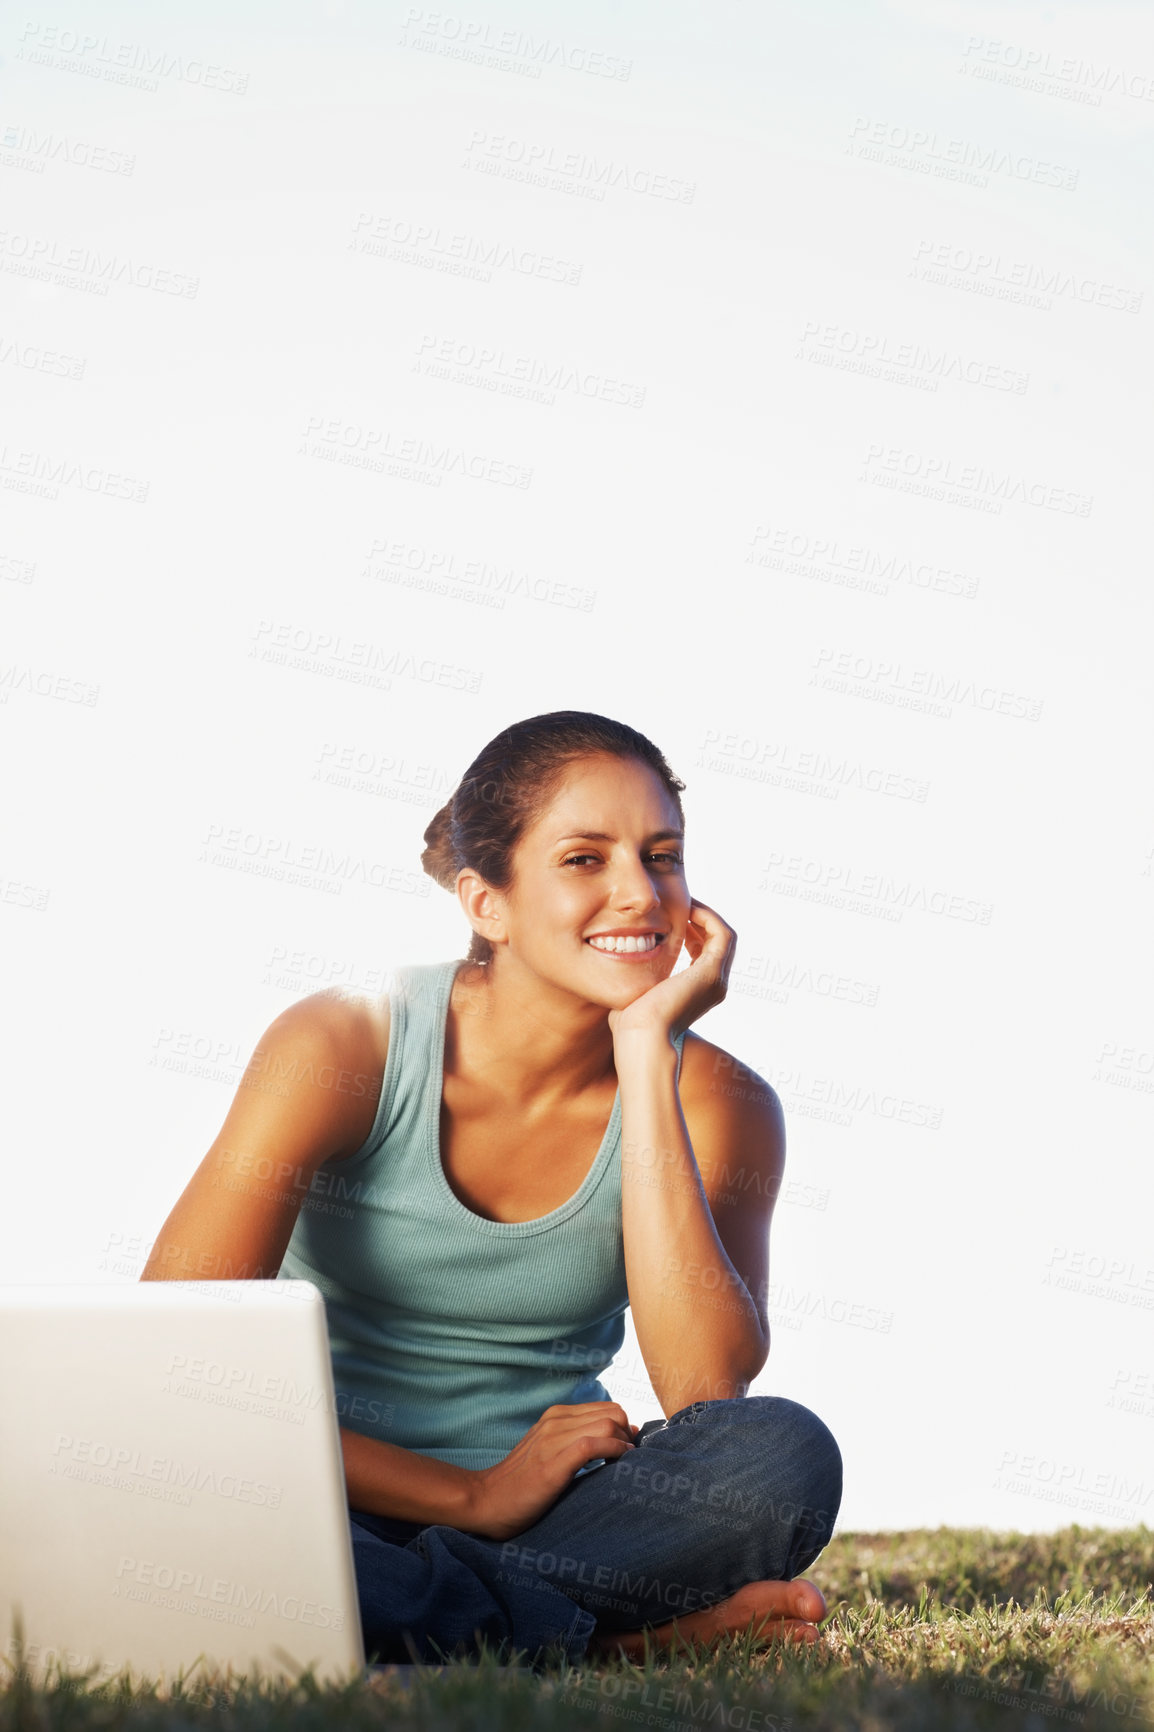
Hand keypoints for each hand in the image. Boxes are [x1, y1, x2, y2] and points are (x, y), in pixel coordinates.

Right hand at [462, 1401, 639, 1540]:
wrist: (486, 1501)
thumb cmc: (522, 1482)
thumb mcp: (549, 1450)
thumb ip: (579, 1438)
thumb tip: (625, 1433)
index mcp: (555, 1415)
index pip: (607, 1407)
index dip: (624, 1427)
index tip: (627, 1448)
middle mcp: (555, 1421)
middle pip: (612, 1413)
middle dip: (627, 1434)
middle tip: (628, 1458)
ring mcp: (552, 1440)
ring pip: (606, 1425)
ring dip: (623, 1444)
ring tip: (623, 1464)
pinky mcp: (552, 1464)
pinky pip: (592, 1446)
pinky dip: (612, 1452)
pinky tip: (615, 1464)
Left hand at [607, 898, 735, 1045]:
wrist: (641, 1038)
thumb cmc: (631, 1024)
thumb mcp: (637, 994)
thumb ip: (639, 978)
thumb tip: (623, 966)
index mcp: (700, 993)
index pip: (706, 953)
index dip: (693, 932)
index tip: (673, 919)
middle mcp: (715, 987)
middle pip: (719, 943)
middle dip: (701, 921)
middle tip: (681, 906)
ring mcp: (717, 981)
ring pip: (724, 936)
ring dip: (706, 915)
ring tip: (685, 903)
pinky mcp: (711, 973)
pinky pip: (722, 934)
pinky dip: (708, 918)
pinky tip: (687, 909)